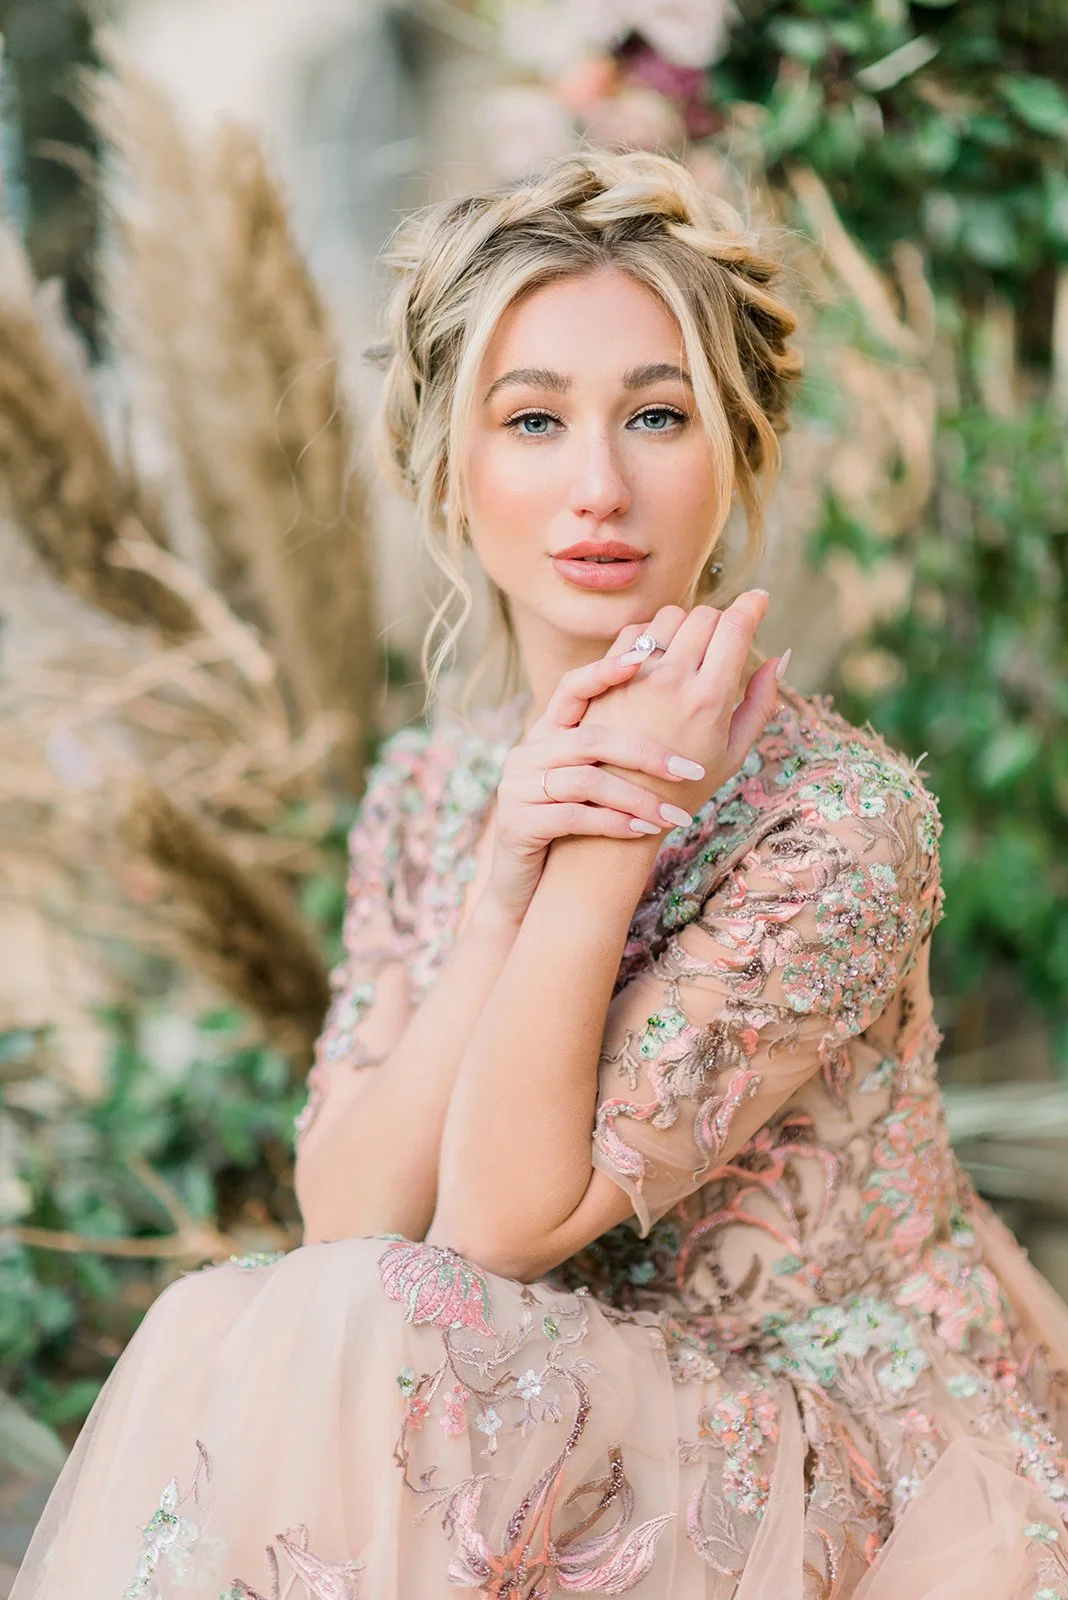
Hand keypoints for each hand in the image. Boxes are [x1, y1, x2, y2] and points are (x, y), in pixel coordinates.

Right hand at [482, 652, 712, 927]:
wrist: (531, 885)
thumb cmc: (575, 825)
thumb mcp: (594, 779)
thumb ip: (619, 744)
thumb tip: (678, 705)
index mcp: (547, 732)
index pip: (571, 687)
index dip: (603, 671)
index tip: (643, 659)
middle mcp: (528, 752)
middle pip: (590, 739)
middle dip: (646, 754)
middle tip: (692, 770)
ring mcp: (517, 788)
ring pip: (585, 780)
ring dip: (637, 797)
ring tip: (676, 817)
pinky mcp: (517, 825)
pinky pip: (572, 817)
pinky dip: (613, 823)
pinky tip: (643, 831)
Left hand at [576, 592, 783, 819]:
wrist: (617, 809)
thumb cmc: (683, 788)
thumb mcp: (733, 753)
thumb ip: (761, 704)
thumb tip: (780, 659)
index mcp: (710, 698)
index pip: (736, 625)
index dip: (753, 605)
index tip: (760, 600)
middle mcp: (673, 679)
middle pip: (705, 615)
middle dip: (720, 620)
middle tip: (723, 642)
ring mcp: (636, 676)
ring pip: (669, 616)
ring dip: (685, 625)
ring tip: (689, 652)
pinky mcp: (606, 677)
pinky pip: (633, 632)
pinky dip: (650, 636)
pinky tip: (656, 659)